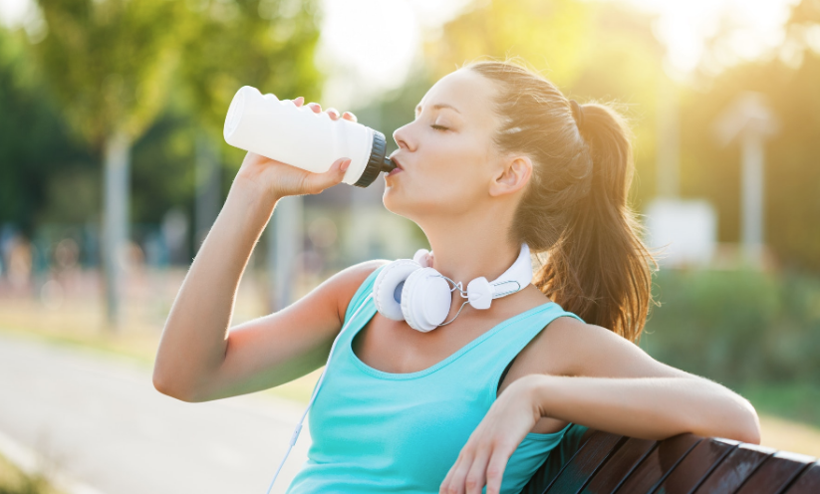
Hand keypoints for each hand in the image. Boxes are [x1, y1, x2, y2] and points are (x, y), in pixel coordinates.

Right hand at [234, 97, 358, 197]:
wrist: (256, 185)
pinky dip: (291, 104)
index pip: (336, 135)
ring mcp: (290, 137)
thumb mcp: (311, 183)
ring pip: (304, 117)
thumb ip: (331, 177)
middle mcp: (306, 144)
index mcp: (318, 155)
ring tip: (315, 108)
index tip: (348, 117)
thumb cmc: (285, 187)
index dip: (344, 124)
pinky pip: (283, 114)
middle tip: (330, 114)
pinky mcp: (274, 131)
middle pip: (322, 123)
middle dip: (329, 114)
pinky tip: (298, 101)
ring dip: (312, 107)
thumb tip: (348, 160)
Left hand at [439, 375, 543, 493]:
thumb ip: (481, 459)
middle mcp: (472, 451)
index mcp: (466, 452)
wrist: (521, 397)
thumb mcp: (488, 441)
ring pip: (472, 481)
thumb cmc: (506, 423)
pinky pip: (495, 471)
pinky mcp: (502, 445)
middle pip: (455, 485)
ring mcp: (486, 447)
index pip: (448, 483)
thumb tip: (477, 481)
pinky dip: (493, 488)